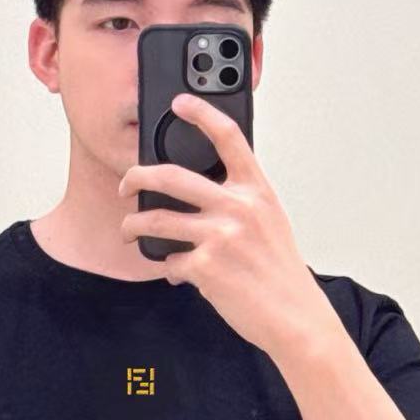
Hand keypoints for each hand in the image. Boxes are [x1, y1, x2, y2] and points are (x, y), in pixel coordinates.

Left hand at [116, 91, 341, 362]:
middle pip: (171, 176)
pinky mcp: (204, 267)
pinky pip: (170, 262)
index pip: (228, 138)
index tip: (179, 103)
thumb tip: (201, 199)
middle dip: (137, 176)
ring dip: (133, 225)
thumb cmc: (281, 273)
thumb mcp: (270, 223)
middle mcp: (238, 208)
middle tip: (126, 184)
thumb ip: (241, 203)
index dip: (202, 113)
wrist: (294, 316)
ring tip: (128, 230)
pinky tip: (179, 273)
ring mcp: (220, 237)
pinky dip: (170, 268)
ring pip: (157, 220)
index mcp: (257, 191)